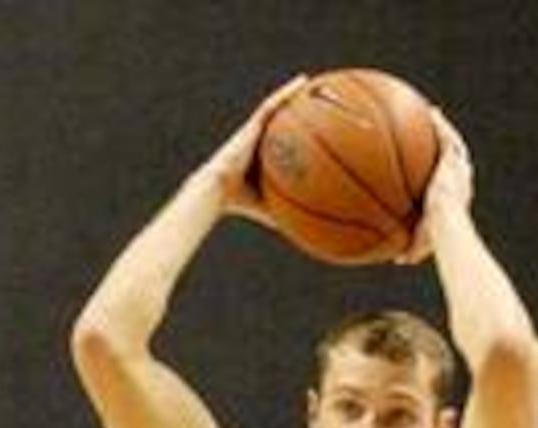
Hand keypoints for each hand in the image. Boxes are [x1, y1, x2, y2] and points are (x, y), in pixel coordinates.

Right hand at [199, 74, 309, 223]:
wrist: (218, 191)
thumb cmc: (240, 204)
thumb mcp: (269, 209)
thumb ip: (287, 216)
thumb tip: (307, 235)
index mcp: (266, 158)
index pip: (286, 144)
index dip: (301, 135)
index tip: (319, 129)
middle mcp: (261, 140)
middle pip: (284, 121)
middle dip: (300, 109)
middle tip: (320, 100)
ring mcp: (255, 131)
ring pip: (278, 107)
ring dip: (294, 94)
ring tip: (313, 84)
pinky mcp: (251, 125)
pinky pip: (272, 104)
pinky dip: (286, 93)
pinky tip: (302, 82)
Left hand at [402, 108, 473, 263]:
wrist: (446, 226)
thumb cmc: (436, 241)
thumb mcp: (420, 246)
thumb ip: (410, 249)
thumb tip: (396, 260)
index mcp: (455, 196)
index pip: (450, 180)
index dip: (445, 170)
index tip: (436, 164)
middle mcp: (461, 179)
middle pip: (454, 156)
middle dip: (445, 144)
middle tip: (434, 134)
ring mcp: (459, 168)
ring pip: (452, 142)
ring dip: (443, 127)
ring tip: (432, 114)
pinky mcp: (453, 160)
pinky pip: (446, 136)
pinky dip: (439, 124)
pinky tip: (430, 111)